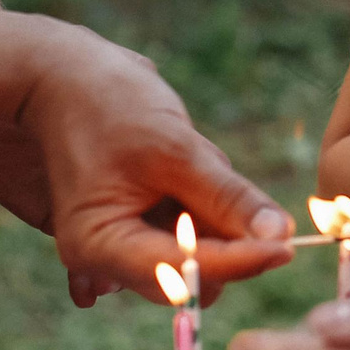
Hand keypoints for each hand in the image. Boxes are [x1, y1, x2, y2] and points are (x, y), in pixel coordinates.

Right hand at [17, 25, 294, 301]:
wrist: (61, 75)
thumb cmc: (108, 105)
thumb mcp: (176, 149)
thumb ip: (227, 198)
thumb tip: (281, 237)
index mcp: (100, 247)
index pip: (186, 274)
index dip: (241, 260)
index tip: (289, 246)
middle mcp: (103, 258)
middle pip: (192, 274)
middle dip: (222, 233)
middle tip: (222, 177)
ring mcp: (116, 244)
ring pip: (194, 250)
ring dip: (210, 212)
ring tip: (189, 159)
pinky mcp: (132, 225)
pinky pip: (182, 229)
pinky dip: (198, 205)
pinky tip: (183, 165)